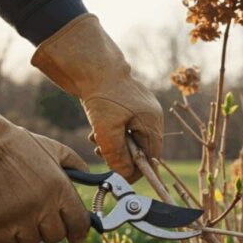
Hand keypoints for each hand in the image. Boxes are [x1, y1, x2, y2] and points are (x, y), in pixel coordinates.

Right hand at [0, 69, 89, 242]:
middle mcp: (43, 206)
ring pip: (30, 240)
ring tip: (18, 212)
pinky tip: (2, 220)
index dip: (79, 231)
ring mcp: (19, 216)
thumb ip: (74, 164)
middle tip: (39, 217)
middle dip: (49, 228)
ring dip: (26, 231)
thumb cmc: (18, 145)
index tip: (76, 235)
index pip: (79, 223)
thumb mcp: (53, 149)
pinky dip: (5, 236)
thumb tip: (89, 175)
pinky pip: (7, 242)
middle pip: (54, 235)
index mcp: (61, 189)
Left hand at [32, 14, 162, 181]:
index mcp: (152, 121)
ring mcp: (142, 108)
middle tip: (102, 153)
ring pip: (131, 137)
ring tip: (96, 140)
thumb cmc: (101, 96)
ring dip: (114, 144)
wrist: (90, 65)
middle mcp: (152, 114)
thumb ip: (118, 156)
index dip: (138, 170)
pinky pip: (125, 126)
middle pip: (142, 147)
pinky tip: (96, 130)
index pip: (152, 156)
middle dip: (122, 155)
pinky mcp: (130, 104)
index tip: (121, 178)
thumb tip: (126, 177)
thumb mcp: (107, 131)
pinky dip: (112, 132)